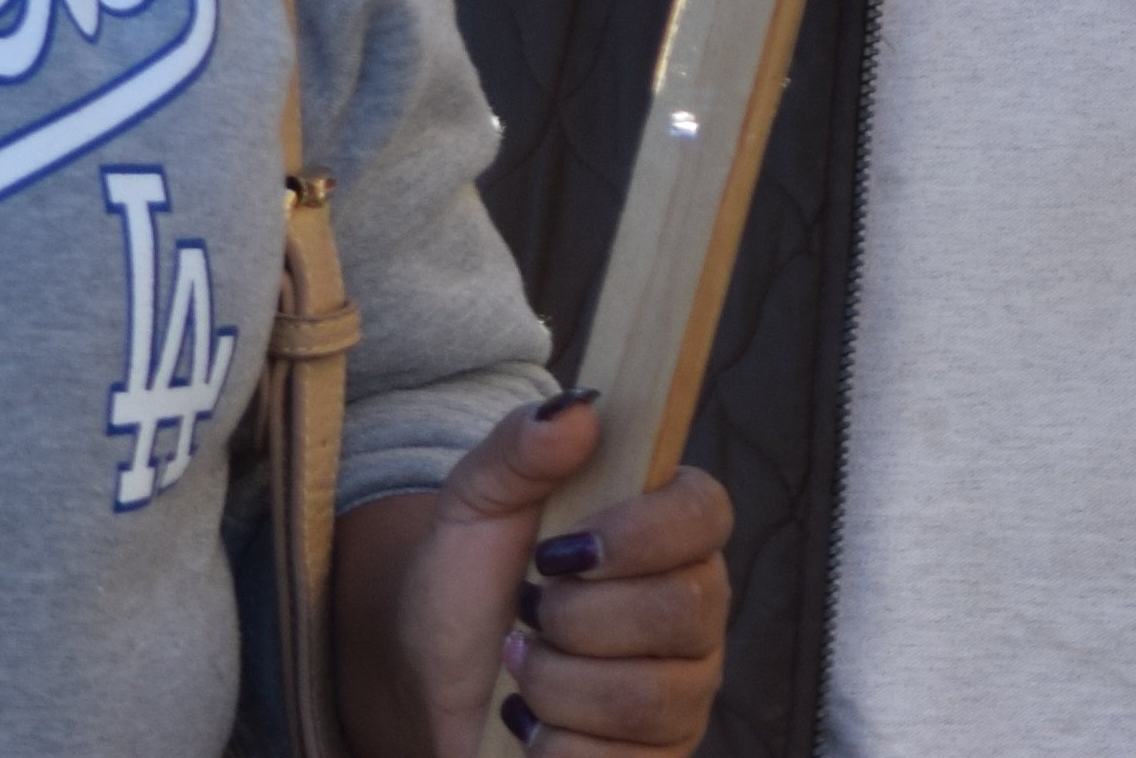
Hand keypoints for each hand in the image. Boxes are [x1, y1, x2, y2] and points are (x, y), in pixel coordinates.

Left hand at [334, 389, 734, 755]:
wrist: (427, 679)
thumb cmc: (464, 583)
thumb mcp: (475, 504)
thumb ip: (521, 449)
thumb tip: (577, 410)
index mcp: (670, 531)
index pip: (708, 514)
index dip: (640, 535)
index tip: (559, 551)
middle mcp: (696, 609)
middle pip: (680, 613)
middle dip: (575, 622)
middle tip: (528, 616)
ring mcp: (685, 691)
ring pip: (648, 698)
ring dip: (557, 688)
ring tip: (523, 671)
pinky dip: (555, 749)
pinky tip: (531, 728)